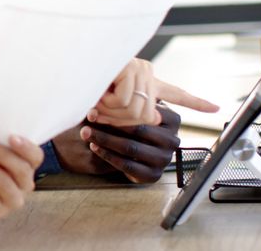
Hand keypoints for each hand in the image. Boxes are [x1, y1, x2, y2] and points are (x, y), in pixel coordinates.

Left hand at [54, 106, 180, 183]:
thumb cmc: (130, 120)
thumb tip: (106, 86)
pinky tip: (94, 146)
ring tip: (86, 132)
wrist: (132, 150)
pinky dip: (107, 155)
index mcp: (173, 119)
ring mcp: (165, 159)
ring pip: (131, 148)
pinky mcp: (154, 175)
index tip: (98, 105)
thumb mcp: (133, 103)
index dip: (120, 110)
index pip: (146, 113)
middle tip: (88, 119)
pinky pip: (127, 165)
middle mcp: (174, 140)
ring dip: (105, 140)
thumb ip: (128, 95)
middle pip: (138, 130)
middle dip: (110, 124)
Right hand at [89, 58, 218, 126]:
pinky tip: (98, 90)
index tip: (216, 108)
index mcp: (145, 81)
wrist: (72, 65)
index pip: (175, 93)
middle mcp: (147, 73)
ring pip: (135, 109)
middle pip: (146, 115)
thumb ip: (130, 113)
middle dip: (120, 119)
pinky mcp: (131, 67)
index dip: (196, 103)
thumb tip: (154, 118)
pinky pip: (125, 100)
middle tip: (99, 112)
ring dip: (110, 111)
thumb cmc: (84, 85)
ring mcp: (140, 69)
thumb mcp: (106, 104)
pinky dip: (107, 102)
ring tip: (96, 99)